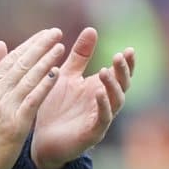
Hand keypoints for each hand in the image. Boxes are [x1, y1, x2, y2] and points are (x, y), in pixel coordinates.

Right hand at [0, 29, 65, 168]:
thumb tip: (1, 44)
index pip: (11, 59)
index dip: (29, 45)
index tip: (44, 34)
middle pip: (20, 64)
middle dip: (40, 46)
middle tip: (56, 32)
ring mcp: (5, 107)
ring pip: (28, 78)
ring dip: (45, 61)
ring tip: (60, 47)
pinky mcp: (16, 122)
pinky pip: (33, 99)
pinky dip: (44, 84)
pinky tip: (56, 73)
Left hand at [31, 27, 134, 168]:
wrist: (39, 139)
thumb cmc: (55, 107)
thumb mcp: (67, 75)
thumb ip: (80, 55)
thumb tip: (92, 29)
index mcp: (99, 88)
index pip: (120, 74)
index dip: (127, 63)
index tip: (129, 49)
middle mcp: (104, 103)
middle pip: (122, 86)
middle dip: (123, 72)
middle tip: (119, 56)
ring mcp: (100, 119)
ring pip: (115, 102)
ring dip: (112, 86)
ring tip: (105, 71)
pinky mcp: (92, 133)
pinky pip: (102, 119)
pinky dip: (103, 106)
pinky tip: (98, 93)